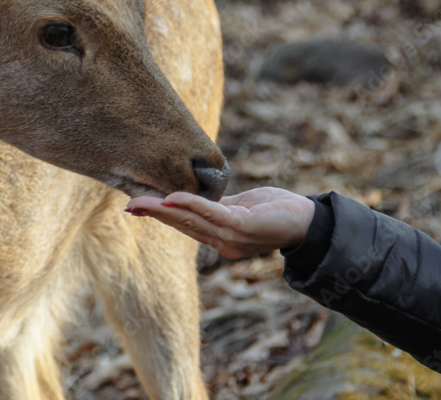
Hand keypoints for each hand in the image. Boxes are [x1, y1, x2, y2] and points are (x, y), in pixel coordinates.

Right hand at [125, 187, 315, 259]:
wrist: (312, 222)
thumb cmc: (277, 210)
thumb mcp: (242, 208)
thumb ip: (218, 206)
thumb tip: (194, 198)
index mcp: (219, 237)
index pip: (182, 224)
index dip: (158, 215)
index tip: (134, 207)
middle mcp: (222, 242)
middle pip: (180, 224)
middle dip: (153, 213)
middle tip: (128, 205)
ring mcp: (231, 237)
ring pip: (190, 220)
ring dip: (163, 210)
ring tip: (141, 202)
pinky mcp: (242, 227)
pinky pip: (210, 214)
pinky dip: (189, 205)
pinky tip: (172, 198)